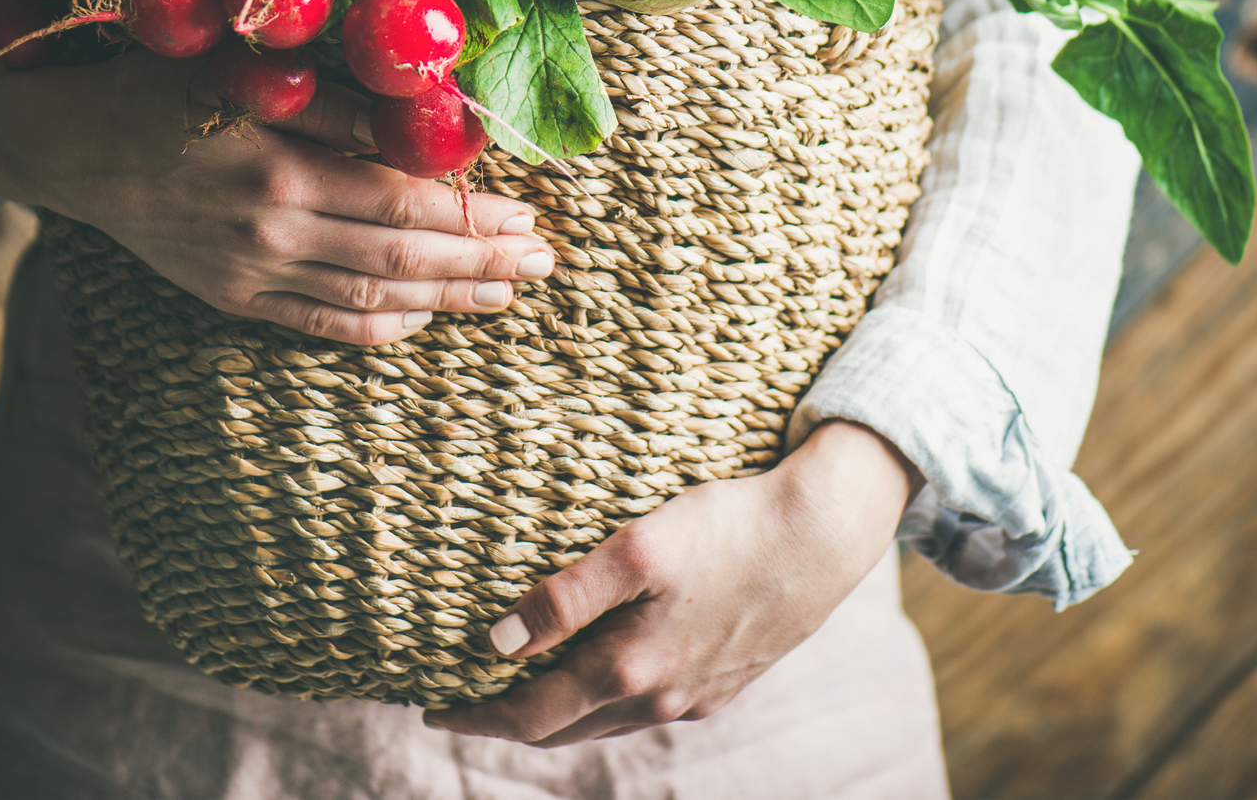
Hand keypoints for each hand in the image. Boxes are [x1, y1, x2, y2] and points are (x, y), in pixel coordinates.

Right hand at [0, 23, 553, 343]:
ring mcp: (252, 275)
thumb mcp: (243, 72)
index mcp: (279, 170)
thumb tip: (429, 114)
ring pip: (373, 297)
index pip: (406, 203)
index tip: (531, 209)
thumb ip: (335, 100)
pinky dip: (382, 325)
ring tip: (509, 290)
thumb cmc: (160, 87)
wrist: (67, 148)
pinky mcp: (233, 298)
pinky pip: (322, 324)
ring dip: (450, 297)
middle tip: (546, 258)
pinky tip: (426, 317)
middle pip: (403, 258)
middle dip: (484, 260)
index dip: (476, 214)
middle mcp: (271, 235)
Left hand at [423, 420, 920, 746]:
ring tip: (520, 685)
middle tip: (463, 699)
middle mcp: (660, 698)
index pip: (530, 716)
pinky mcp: (724, 682)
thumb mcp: (638, 549)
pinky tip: (601, 669)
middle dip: (508, 719)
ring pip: (606, 721)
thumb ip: (565, 598)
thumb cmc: (727, 528)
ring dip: (557, 712)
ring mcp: (695, 697)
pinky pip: (646, 706)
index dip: (476, 715)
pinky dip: (604, 699)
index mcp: (629, 671)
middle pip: (563, 729)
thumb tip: (498, 643)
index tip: (432, 705)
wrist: (824, 536)